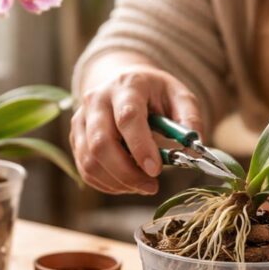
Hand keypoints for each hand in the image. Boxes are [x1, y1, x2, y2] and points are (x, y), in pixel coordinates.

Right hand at [71, 58, 202, 193]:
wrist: (123, 83)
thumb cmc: (154, 93)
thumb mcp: (179, 96)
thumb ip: (190, 118)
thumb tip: (193, 147)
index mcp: (127, 86)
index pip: (127, 118)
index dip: (140, 147)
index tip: (156, 171)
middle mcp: (97, 100)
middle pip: (101, 143)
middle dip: (127, 173)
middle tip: (152, 186)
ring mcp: (81, 118)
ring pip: (90, 160)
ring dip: (118, 182)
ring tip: (142, 185)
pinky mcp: (75, 137)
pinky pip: (85, 168)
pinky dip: (106, 183)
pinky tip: (127, 183)